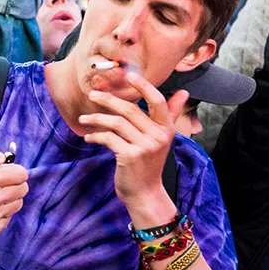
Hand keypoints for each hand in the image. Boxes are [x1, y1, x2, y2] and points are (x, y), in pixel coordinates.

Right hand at [0, 141, 28, 236]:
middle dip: (14, 183)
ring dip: (11, 198)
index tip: (6, 172)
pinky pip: (11, 216)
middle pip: (22, 189)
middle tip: (1, 183)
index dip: (14, 171)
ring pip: (18, 203)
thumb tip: (1, 158)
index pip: (21, 174)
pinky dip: (4, 211)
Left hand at [80, 72, 183, 214]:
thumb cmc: (150, 164)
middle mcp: (158, 136)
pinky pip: (108, 138)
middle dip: (108, 100)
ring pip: (116, 123)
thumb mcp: (162, 139)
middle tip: (92, 94)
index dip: (143, 86)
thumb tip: (184, 93)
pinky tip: (88, 137)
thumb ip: (170, 114)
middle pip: (130, 109)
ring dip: (96, 119)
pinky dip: (95, 136)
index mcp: (167, 129)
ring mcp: (144, 147)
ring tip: (84, 119)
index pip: (157, 101)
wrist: (145, 193)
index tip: (129, 75)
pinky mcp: (130, 156)